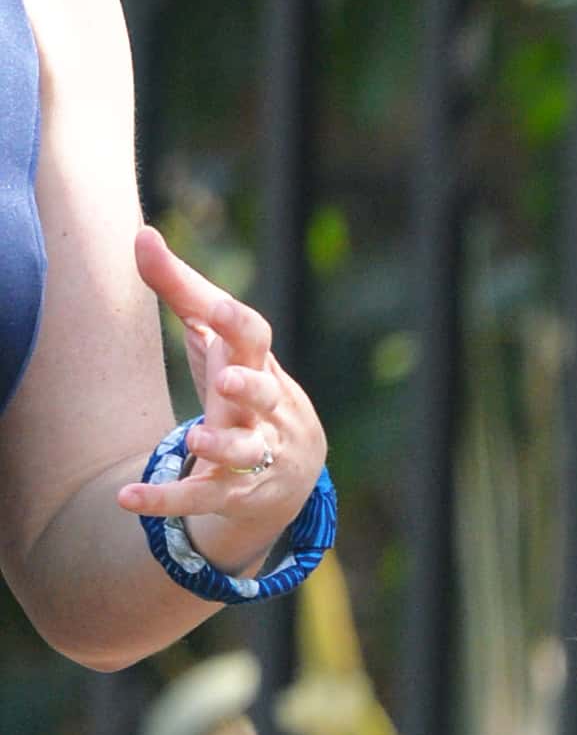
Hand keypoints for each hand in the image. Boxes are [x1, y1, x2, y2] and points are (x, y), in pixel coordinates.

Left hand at [114, 228, 329, 574]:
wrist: (292, 470)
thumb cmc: (243, 384)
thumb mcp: (215, 338)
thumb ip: (180, 287)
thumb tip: (141, 233)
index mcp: (259, 363)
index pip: (256, 338)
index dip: (236, 324)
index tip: (214, 308)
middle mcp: (266, 409)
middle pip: (266, 394)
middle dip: (250, 387)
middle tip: (226, 379)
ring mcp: (257, 453)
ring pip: (246, 451)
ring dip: (224, 444)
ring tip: (196, 438)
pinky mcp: (234, 493)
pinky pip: (202, 497)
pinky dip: (166, 500)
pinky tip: (127, 498)